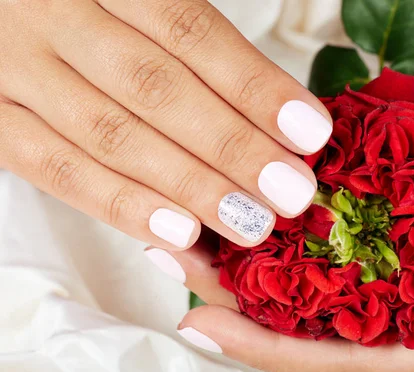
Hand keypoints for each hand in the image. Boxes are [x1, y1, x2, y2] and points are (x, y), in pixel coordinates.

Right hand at [0, 0, 330, 249]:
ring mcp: (11, 65)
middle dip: (232, 147)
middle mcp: (51, 12)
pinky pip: (54, 168)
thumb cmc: (85, 7)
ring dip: (190, 186)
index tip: (310, 132)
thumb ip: (187, 40)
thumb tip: (276, 117)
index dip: (254, 85)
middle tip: (292, 192)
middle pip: (156, 88)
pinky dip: (120, 204)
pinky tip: (179, 233)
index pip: (189, 30)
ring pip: (111, 135)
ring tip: (251, 222)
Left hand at [159, 209, 413, 371]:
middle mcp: (411, 340)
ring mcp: (407, 312)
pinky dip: (302, 253)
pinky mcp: (412, 284)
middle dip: (239, 302)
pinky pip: (343, 273)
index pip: (339, 362)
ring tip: (200, 237)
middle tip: (178, 258)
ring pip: (317, 300)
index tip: (202, 322)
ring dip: (258, 272)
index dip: (268, 348)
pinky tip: (270, 227)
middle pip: (307, 330)